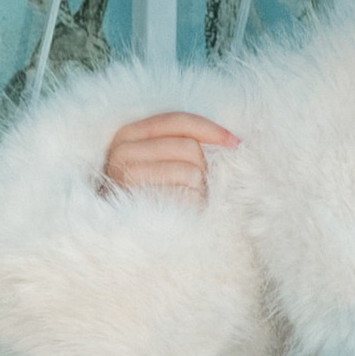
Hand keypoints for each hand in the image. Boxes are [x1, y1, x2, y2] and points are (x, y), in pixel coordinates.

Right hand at [102, 112, 238, 207]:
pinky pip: (184, 197)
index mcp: (128, 134)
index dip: (210, 129)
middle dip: (201, 166)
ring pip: (190, 172)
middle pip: (189, 147)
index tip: (235, 142)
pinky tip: (182, 209)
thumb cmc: (145, 190)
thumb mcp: (154, 158)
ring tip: (185, 197)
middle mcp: (123, 151)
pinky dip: (192, 204)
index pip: (177, 121)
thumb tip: (227, 140)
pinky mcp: (138, 202)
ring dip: (197, 187)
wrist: (119, 234)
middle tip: (195, 182)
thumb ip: (177, 141)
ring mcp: (128, 177)